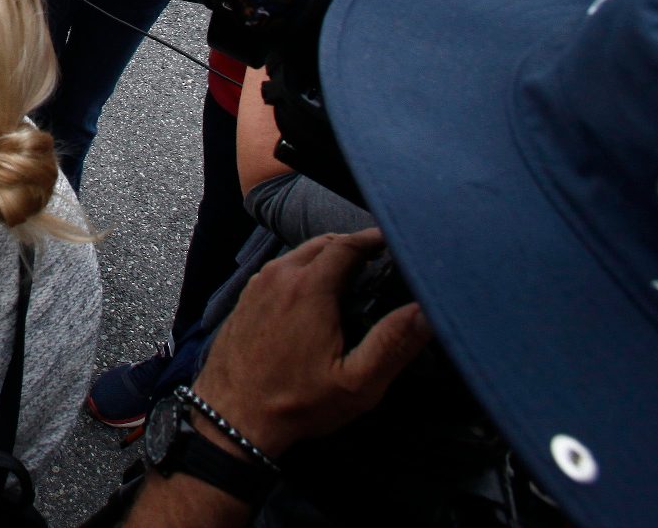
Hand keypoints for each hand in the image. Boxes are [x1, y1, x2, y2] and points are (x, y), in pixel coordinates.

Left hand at [191, 229, 431, 457]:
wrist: (233, 418)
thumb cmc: (296, 403)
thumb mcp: (356, 382)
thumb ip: (393, 343)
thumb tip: (425, 310)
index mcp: (308, 286)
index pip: (347, 244)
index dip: (374, 239)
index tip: (394, 241)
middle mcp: (279, 275)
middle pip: (322, 243)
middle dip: (352, 246)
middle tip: (379, 259)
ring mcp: (257, 285)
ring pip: (298, 255)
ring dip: (326, 258)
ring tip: (353, 275)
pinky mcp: (245, 299)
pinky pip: (280, 271)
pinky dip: (302, 271)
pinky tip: (316, 295)